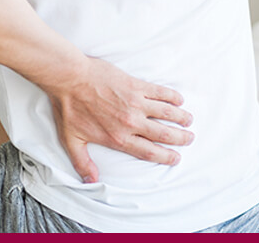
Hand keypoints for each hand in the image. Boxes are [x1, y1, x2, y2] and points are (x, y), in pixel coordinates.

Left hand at [44, 57, 193, 183]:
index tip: (176, 157)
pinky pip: (160, 92)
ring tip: (188, 120)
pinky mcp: (136, 85)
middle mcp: (131, 122)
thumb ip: (83, 162)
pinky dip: (172, 97)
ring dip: (181, 117)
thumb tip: (91, 181)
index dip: (166, 156)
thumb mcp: (71, 140)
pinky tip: (179, 100)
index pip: (149, 152)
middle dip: (180, 138)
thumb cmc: (69, 107)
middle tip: (189, 138)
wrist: (70, 78)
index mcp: (118, 138)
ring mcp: (135, 102)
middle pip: (164, 134)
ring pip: (167, 113)